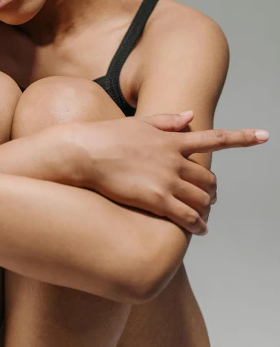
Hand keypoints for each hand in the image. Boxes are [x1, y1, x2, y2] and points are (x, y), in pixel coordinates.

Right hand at [72, 110, 268, 234]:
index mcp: (172, 139)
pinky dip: (198, 225)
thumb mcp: (139, 123)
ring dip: (206, 209)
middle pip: (209, 179)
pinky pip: (188, 217)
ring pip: (202, 199)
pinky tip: (199, 230)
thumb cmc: (107, 137)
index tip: (264, 136)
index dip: (242, 138)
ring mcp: (166, 180)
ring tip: (203, 216)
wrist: (84, 153)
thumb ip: (168, 121)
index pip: (215, 138)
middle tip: (208, 198)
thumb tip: (191, 115)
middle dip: (212, 190)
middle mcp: (174, 159)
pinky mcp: (156, 199)